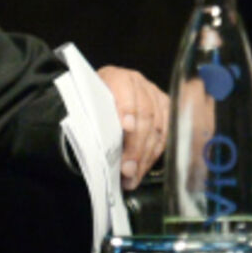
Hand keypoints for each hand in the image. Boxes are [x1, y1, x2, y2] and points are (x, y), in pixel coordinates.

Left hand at [98, 66, 168, 189]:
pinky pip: (165, 134)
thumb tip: (100, 146)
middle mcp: (138, 83)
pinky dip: (153, 155)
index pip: (126, 90)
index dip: (128, 109)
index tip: (126, 127)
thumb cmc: (92, 106)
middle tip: (127, 169)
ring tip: (133, 176)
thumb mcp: (87, 108)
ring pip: (158, 127)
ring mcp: (154, 95)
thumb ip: (94, 120)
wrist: (99, 100)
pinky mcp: (165, 109)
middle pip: (145, 114)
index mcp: (115, 77)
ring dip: (145, 156)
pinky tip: (142, 169)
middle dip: (136, 145)